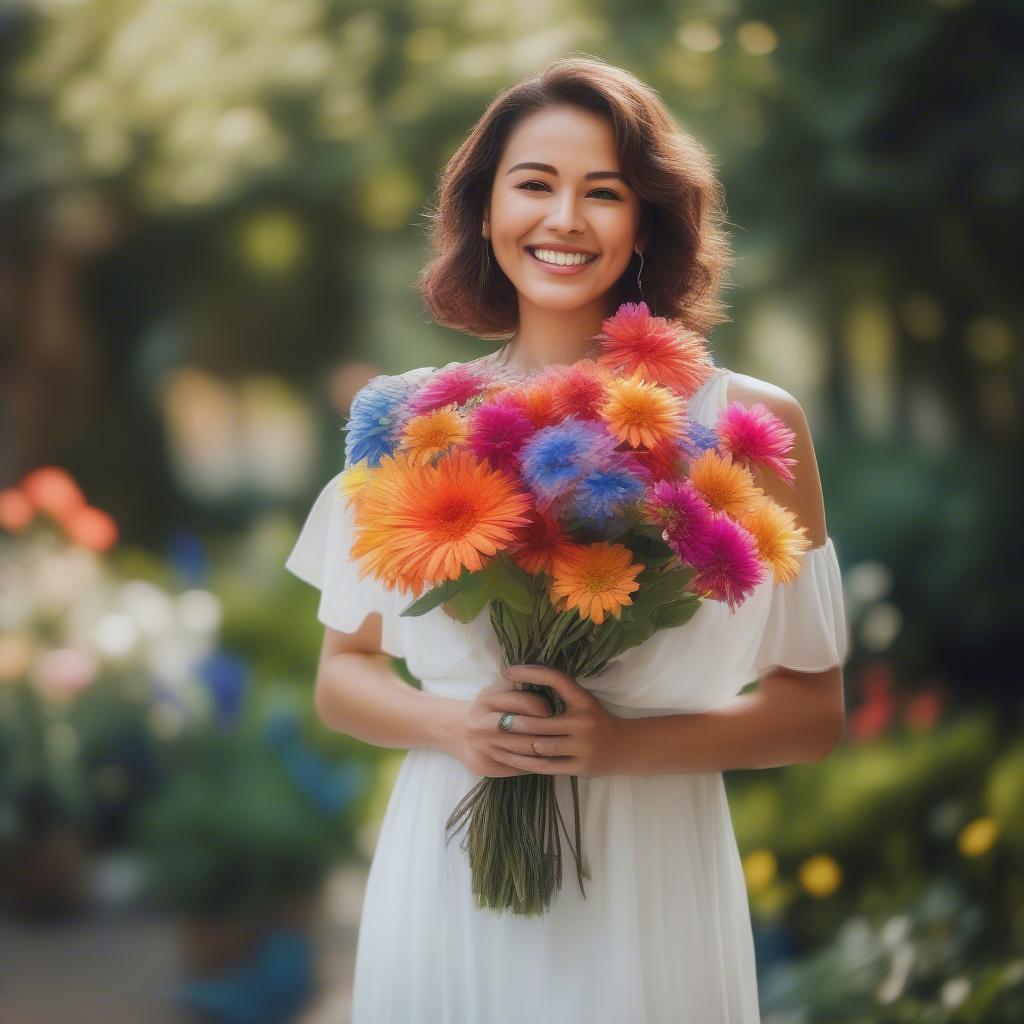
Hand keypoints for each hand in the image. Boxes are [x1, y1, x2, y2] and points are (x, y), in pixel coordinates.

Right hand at [450, 674, 555, 777]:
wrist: (455, 731)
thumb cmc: (485, 708)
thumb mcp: (495, 690)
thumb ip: (515, 685)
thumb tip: (543, 680)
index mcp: (486, 701)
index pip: (518, 702)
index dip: (537, 705)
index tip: (550, 710)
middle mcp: (482, 725)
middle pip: (522, 731)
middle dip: (546, 731)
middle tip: (563, 733)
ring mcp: (482, 748)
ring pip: (521, 752)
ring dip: (545, 751)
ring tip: (562, 749)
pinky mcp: (484, 766)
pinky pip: (515, 768)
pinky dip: (534, 765)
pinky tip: (549, 762)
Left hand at [490, 664, 626, 777]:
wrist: (626, 747)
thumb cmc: (597, 720)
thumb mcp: (583, 701)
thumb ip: (560, 694)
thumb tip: (521, 684)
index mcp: (584, 701)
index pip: (555, 679)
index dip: (530, 673)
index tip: (508, 671)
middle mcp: (583, 723)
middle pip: (538, 723)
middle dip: (511, 722)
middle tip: (492, 720)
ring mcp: (582, 747)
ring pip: (539, 747)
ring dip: (514, 745)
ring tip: (495, 740)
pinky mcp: (580, 767)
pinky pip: (546, 766)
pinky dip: (525, 763)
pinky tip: (510, 758)